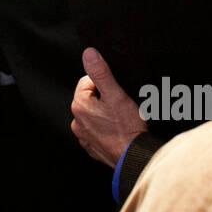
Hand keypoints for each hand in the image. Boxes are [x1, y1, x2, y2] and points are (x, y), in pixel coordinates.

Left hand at [70, 47, 146, 167]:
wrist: (134, 158)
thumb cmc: (127, 128)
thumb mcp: (116, 95)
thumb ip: (101, 72)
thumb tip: (88, 53)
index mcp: (79, 105)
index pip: (88, 81)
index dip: (105, 84)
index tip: (116, 95)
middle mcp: (77, 121)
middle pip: (91, 98)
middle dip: (105, 99)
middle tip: (121, 108)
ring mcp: (84, 136)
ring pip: (95, 115)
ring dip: (106, 114)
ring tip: (121, 120)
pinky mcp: (92, 147)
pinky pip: (98, 131)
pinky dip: (106, 129)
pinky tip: (118, 131)